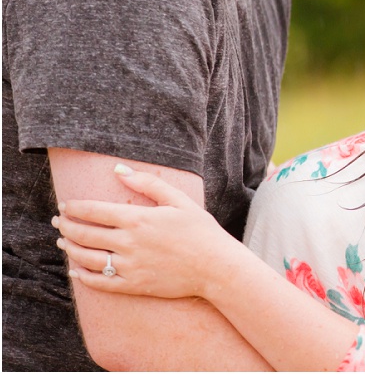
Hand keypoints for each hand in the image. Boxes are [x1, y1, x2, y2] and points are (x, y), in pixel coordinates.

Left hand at [54, 164, 234, 300]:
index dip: (74, 207)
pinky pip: (99, 283)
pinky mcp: (133, 285)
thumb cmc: (201, 230)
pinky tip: (75, 269)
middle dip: (66, 226)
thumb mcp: (179, 200)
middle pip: (84, 234)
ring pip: (86, 258)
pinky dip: (82, 276)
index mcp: (138, 219)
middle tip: (58, 221)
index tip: (65, 205)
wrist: (215, 267)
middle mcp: (128, 243)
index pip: (93, 211)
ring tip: (63, 242)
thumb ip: (148, 183)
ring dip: (69, 249)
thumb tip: (119, 170)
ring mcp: (129, 266)